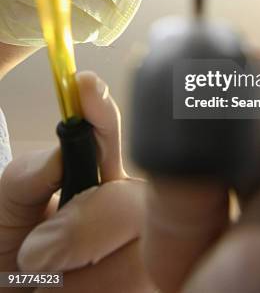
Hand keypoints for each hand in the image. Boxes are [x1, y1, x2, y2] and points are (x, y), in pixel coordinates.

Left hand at [0, 71, 152, 291]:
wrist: (10, 290)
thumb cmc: (11, 243)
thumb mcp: (9, 202)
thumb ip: (31, 174)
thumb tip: (64, 150)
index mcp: (102, 176)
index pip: (111, 136)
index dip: (102, 112)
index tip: (83, 85)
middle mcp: (133, 209)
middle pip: (136, 203)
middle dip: (85, 227)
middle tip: (36, 251)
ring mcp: (146, 253)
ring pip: (133, 259)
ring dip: (77, 277)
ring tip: (45, 281)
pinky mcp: (148, 286)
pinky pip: (128, 291)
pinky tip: (61, 292)